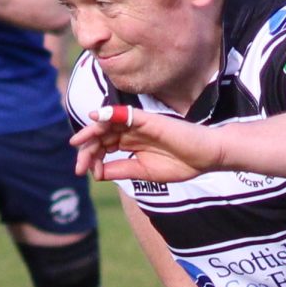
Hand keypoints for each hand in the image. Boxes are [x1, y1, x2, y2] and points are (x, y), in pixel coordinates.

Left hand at [70, 102, 216, 183]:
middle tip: (79, 165)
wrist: (207, 157)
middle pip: (101, 135)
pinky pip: (125, 114)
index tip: (85, 172)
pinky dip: (109, 113)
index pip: (103, 146)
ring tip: (78, 143)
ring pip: (108, 123)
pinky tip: (96, 118)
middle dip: (87, 149)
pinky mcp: (148, 119)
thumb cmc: (182, 164)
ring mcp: (139, 124)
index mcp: (130, 143)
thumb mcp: (145, 172)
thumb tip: (97, 173)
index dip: (91, 157)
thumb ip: (122, 170)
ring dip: (91, 132)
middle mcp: (131, 131)